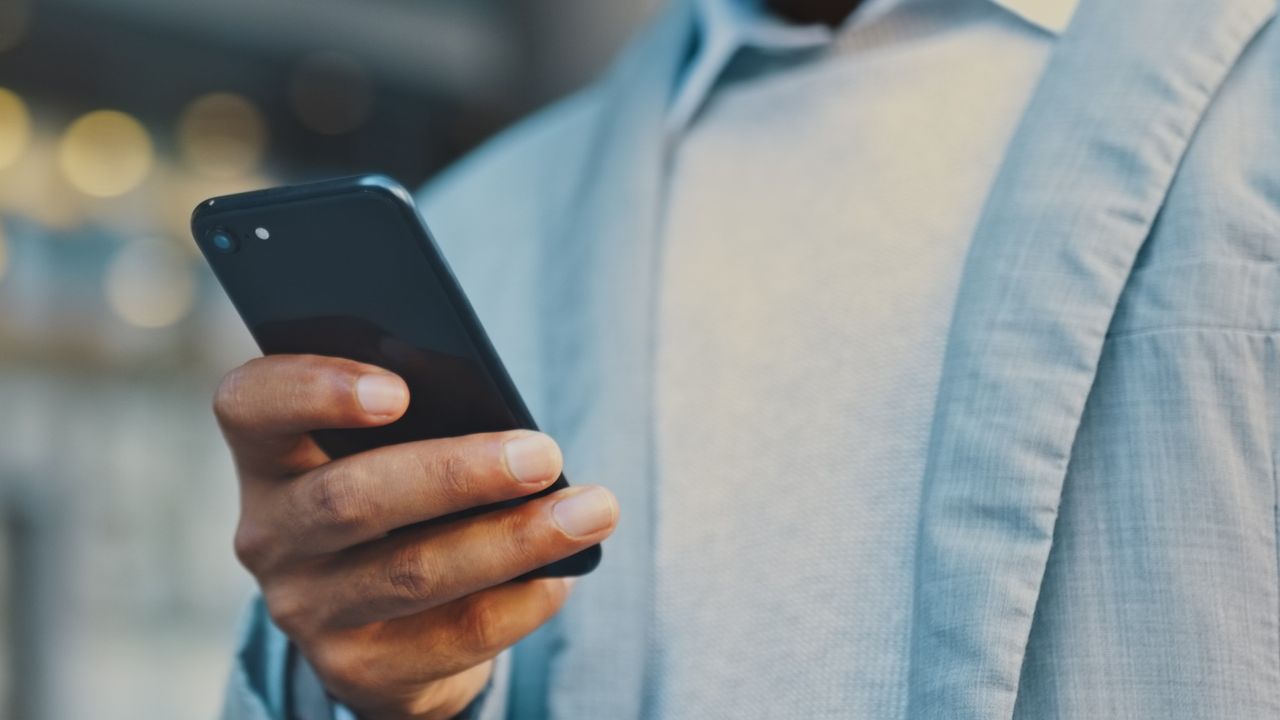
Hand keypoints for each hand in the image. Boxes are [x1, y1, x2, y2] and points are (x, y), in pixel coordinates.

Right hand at [214, 355, 618, 718]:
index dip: (314, 389)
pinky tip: (562, 578)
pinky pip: (452, 635)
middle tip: (543, 453)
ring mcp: (306, 609)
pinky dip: (519, 602)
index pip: (251, 405)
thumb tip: (507, 422)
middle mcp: (270, 533)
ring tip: (593, 511)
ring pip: (413, 573)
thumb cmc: (408, 499)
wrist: (394, 625)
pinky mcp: (356, 670)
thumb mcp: (399, 449)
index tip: (398, 389)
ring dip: (515, 540)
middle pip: (350, 498)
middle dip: (456, 474)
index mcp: (270, 454)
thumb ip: (427, 419)